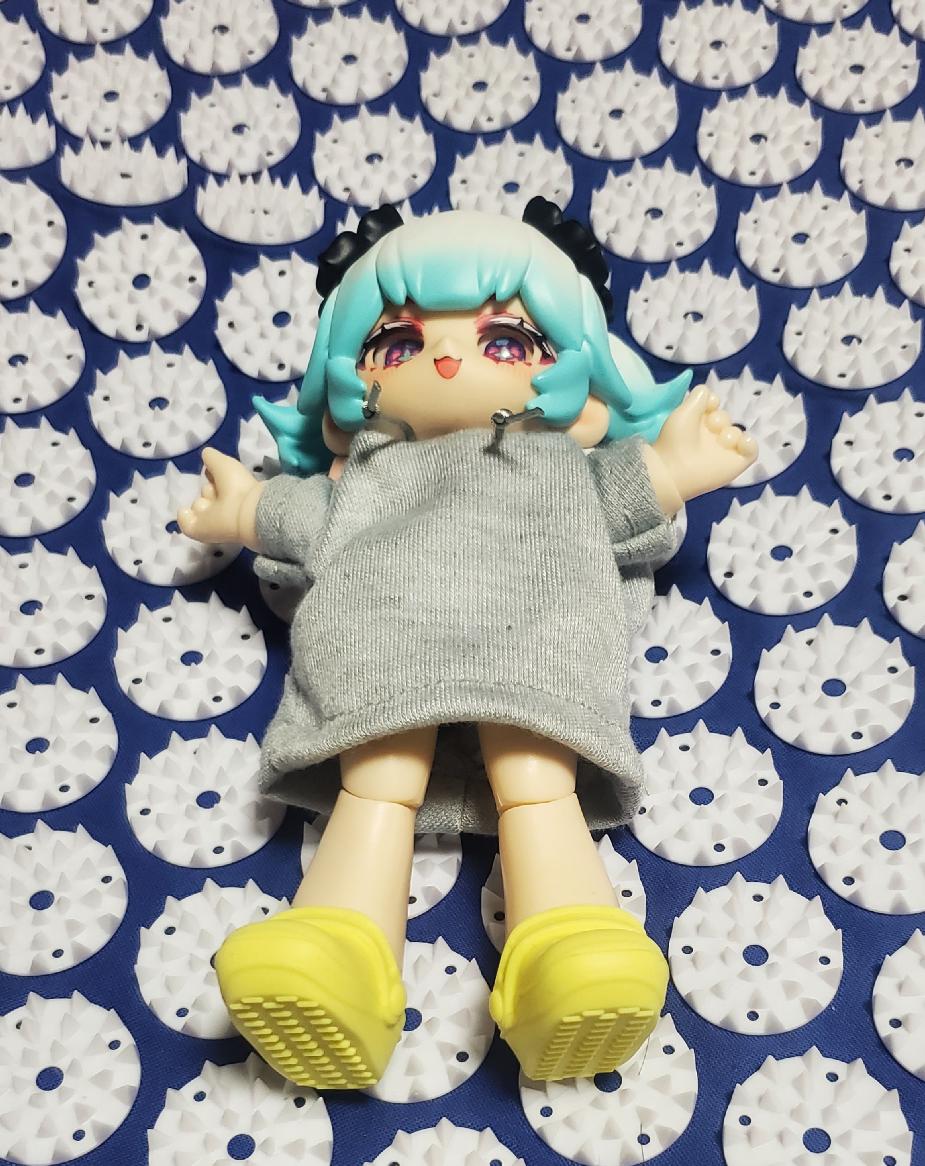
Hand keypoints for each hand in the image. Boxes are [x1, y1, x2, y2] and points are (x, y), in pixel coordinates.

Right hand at [177, 448, 263, 547]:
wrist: (245, 513)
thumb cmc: (238, 486)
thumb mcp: (224, 464)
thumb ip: (212, 458)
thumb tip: (204, 454)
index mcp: (229, 492)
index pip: (213, 485)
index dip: (212, 479)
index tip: (213, 475)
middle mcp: (220, 507)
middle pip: (203, 496)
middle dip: (209, 492)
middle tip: (220, 495)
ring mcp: (209, 521)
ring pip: (196, 507)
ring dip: (202, 504)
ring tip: (215, 507)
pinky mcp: (199, 531)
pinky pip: (185, 522)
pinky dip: (185, 516)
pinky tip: (190, 512)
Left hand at [652, 386, 757, 501]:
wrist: (675, 470)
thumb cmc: (675, 440)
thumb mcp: (684, 411)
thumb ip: (698, 398)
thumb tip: (708, 392)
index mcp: (697, 424)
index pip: (713, 407)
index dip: (713, 402)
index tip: (709, 404)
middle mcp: (710, 436)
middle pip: (726, 418)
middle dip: (721, 418)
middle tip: (711, 426)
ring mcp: (723, 450)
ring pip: (737, 432)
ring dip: (731, 432)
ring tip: (722, 440)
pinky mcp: (735, 464)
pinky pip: (751, 451)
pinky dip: (750, 444)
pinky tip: (741, 443)